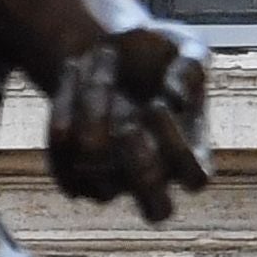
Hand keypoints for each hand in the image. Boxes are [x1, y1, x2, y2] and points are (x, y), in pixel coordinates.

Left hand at [46, 20, 211, 221]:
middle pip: (158, 211)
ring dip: (93, 106)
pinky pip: (60, 154)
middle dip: (141, 171)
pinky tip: (73, 69)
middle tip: (128, 127)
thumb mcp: (184, 45)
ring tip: (101, 59)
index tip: (155, 104)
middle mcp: (153, 175)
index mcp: (190, 151)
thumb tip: (175, 100)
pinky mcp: (71, 173)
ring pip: (96, 164)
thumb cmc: (157, 52)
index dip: (177, 150)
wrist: (107, 49)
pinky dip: (63, 106)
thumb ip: (191, 67)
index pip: (196, 178)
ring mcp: (110, 180)